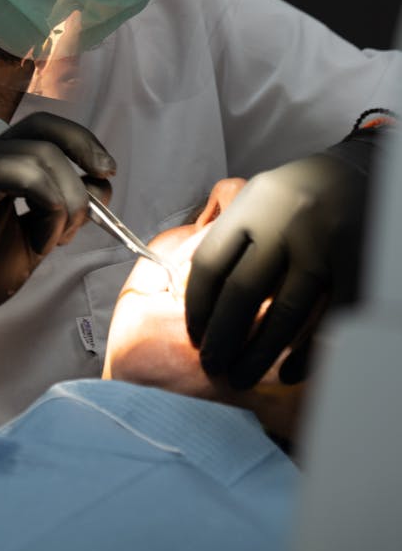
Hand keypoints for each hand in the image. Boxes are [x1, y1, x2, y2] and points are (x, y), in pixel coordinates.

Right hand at [0, 111, 114, 361]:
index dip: (81, 143)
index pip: (43, 130)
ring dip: (66, 199)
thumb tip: (98, 190)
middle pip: (43, 129)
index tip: (104, 176)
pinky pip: (13, 172)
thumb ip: (56, 213)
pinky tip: (40, 239)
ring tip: (54, 241)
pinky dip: (45, 201)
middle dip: (84, 151)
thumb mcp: (27, 242)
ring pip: (38, 154)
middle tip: (102, 188)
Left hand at [185, 149, 373, 388]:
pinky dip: (306, 353)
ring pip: (284, 315)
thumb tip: (194, 288)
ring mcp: (321, 248)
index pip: (211, 263)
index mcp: (252, 206)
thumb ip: (229, 235)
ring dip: (258, 355)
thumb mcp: (255, 197)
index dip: (197, 306)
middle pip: (242, 293)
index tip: (194, 334)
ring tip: (240, 377)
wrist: (356, 173)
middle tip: (212, 365)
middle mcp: (284, 224)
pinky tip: (288, 371)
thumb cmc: (294, 193)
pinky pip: (327, 322)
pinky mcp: (353, 267)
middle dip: (222, 338)